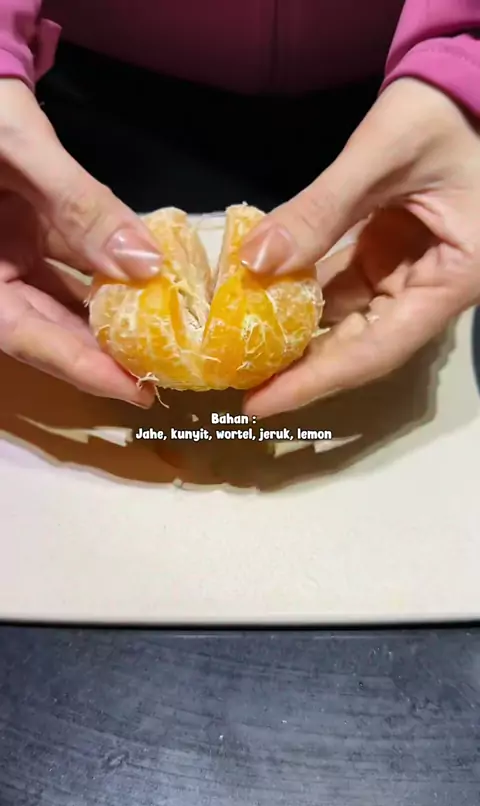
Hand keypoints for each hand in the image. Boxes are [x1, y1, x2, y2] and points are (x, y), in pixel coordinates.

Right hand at [0, 79, 162, 405]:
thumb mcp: (17, 148)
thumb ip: (77, 206)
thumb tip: (145, 265)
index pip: (27, 337)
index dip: (81, 368)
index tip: (135, 392)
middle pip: (48, 330)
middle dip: (104, 354)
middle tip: (163, 375)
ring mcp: (6, 255)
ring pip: (63, 300)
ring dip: (112, 317)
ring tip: (165, 339)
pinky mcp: (25, 236)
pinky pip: (69, 266)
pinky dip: (105, 276)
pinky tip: (145, 282)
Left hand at [240, 79, 479, 416]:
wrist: (468, 84)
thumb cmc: (445, 112)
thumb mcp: (385, 154)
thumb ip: (321, 210)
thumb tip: (254, 261)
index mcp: (451, 282)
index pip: (375, 352)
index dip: (316, 382)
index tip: (260, 404)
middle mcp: (431, 293)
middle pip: (360, 348)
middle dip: (300, 368)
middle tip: (238, 384)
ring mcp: (409, 277)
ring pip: (348, 322)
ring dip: (297, 335)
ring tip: (241, 350)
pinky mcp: (390, 259)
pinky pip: (344, 290)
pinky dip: (304, 297)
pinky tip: (263, 301)